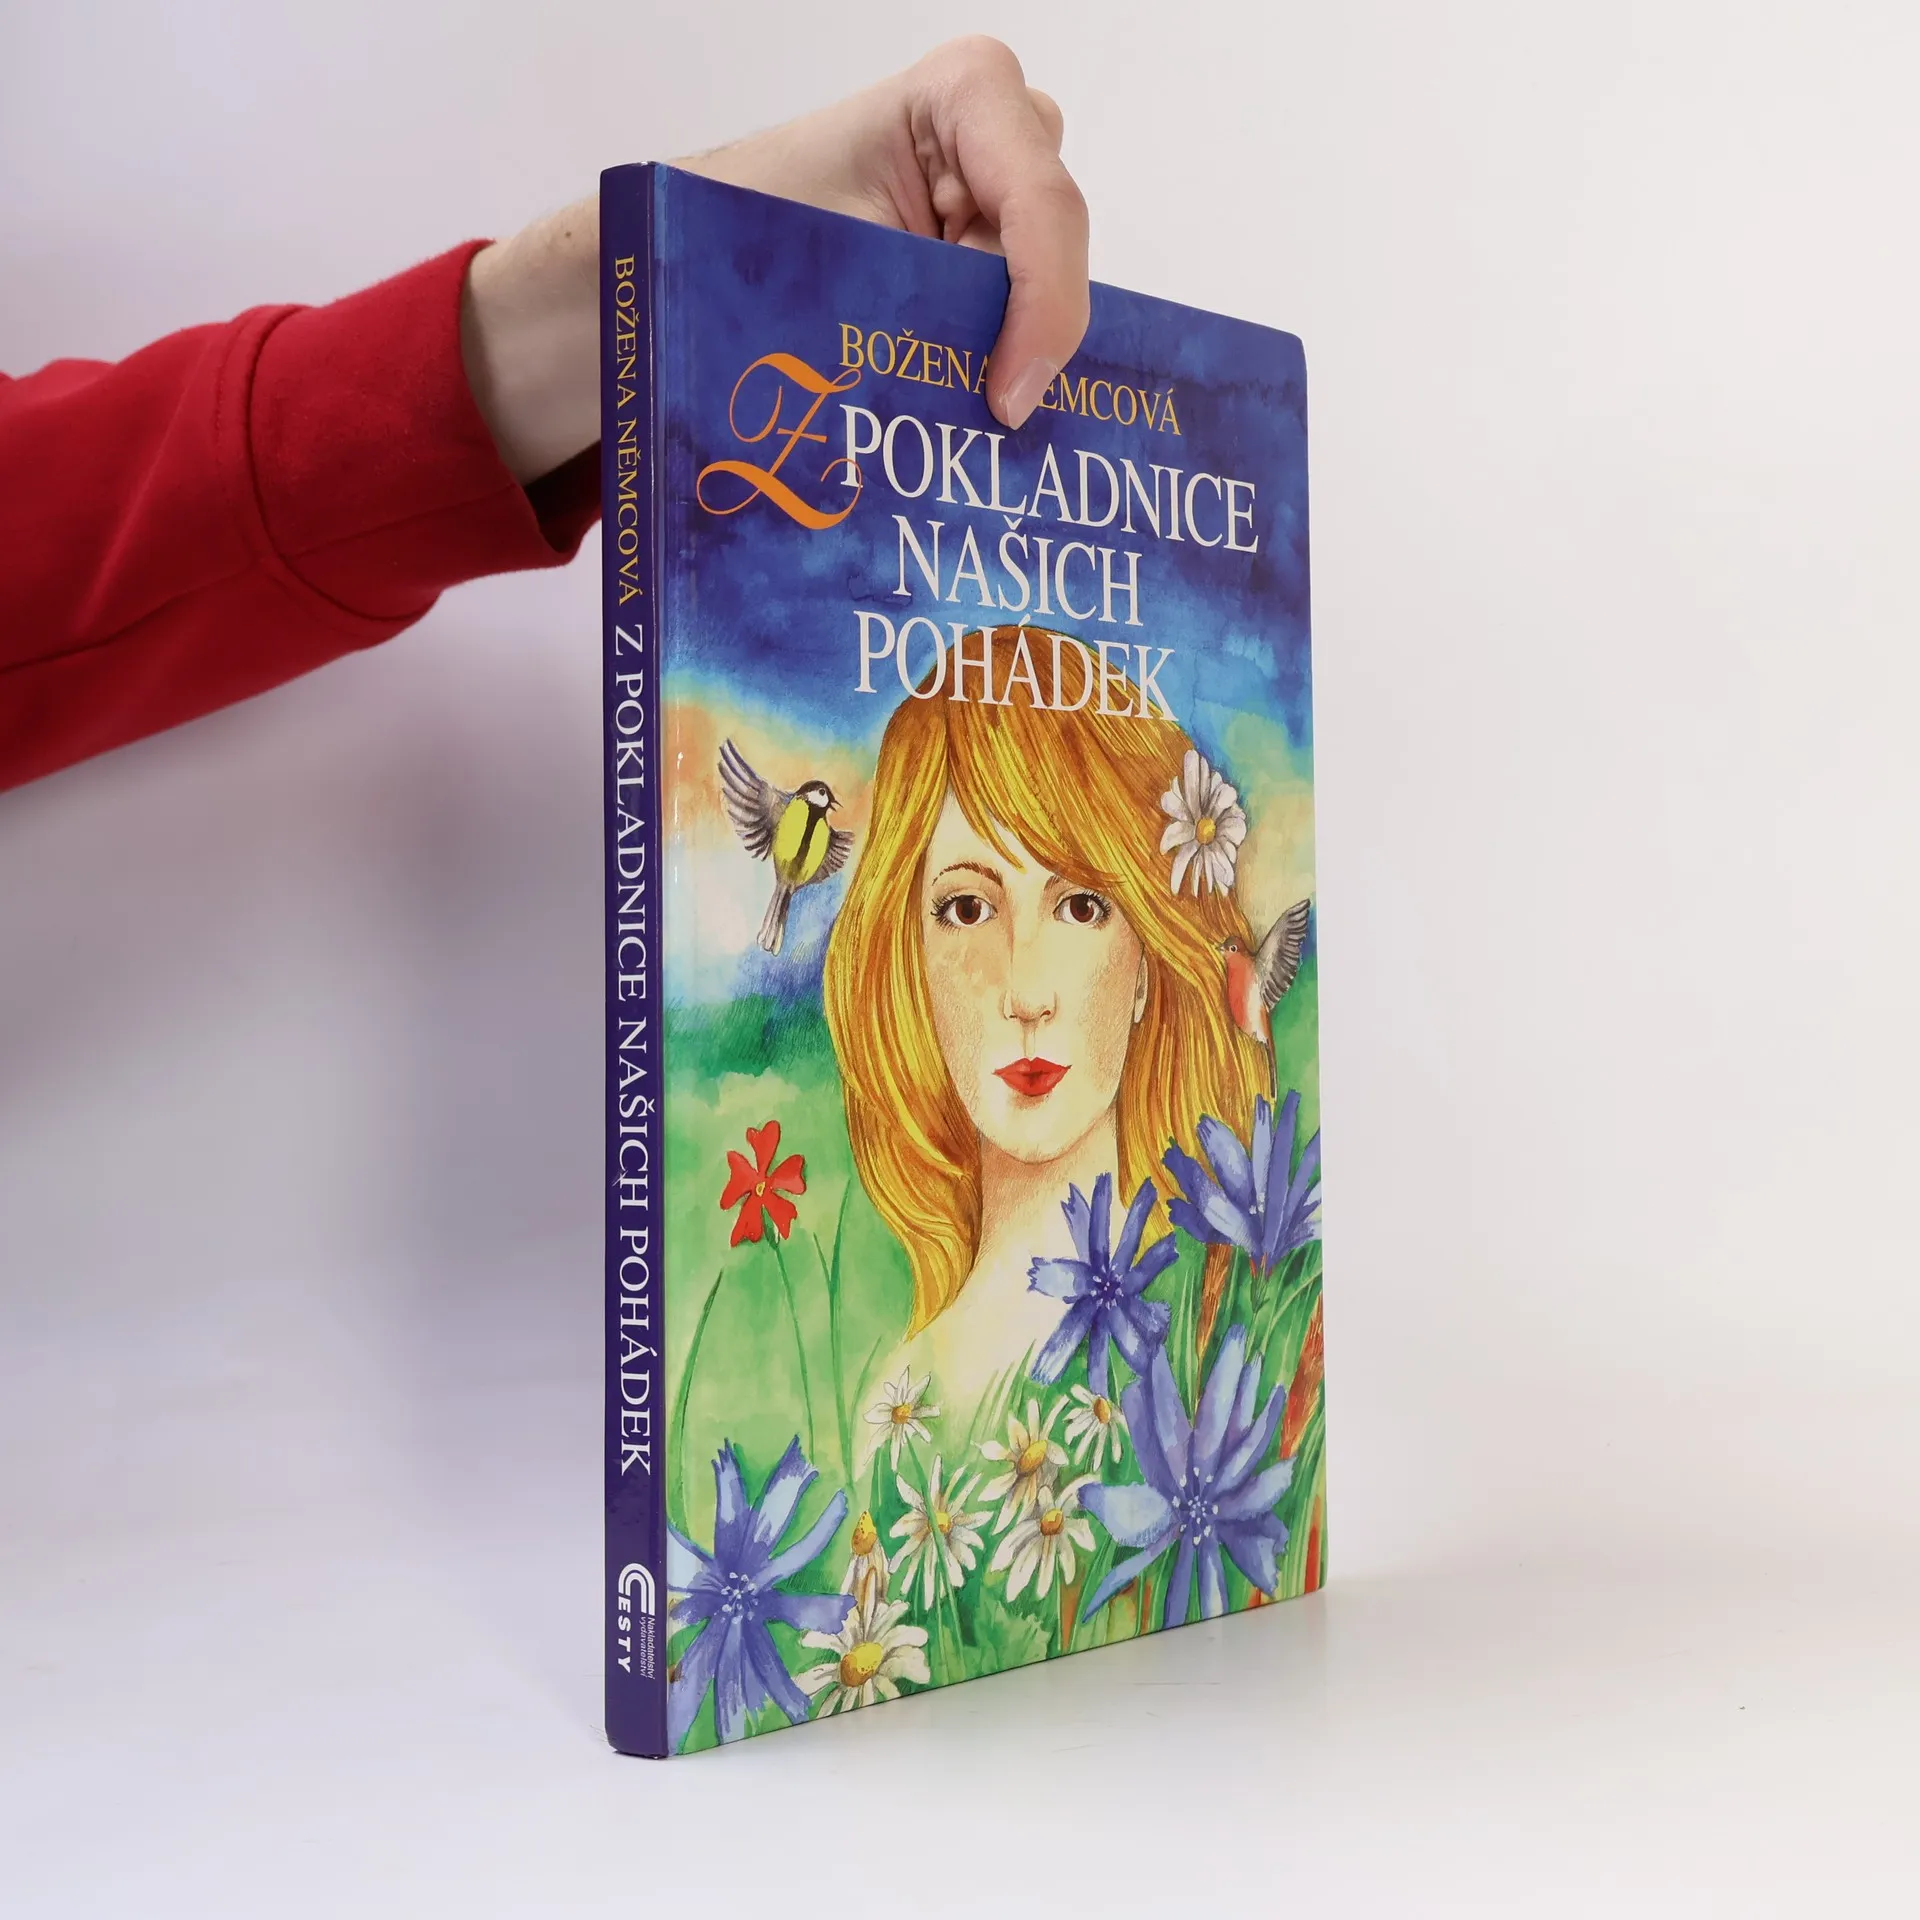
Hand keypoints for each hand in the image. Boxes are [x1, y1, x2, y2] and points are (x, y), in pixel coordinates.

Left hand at [462, 37, 1087, 485]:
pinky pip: (1015, 320)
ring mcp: (991, 200)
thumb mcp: (831, 264)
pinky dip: (989, 369)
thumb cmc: (732, 230)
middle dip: (1024, 333)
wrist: (679, 253)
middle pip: (1056, 249)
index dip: (1045, 306)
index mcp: (962, 97)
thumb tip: (993, 412)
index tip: (1005, 401)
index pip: (1045, 203)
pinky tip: (957, 417)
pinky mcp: (976, 258)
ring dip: (1003, 357)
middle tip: (979, 411)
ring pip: (1042, 293)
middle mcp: (995, 139)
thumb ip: (928, 313)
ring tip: (953, 416)